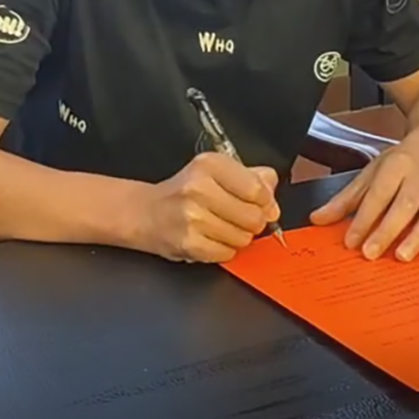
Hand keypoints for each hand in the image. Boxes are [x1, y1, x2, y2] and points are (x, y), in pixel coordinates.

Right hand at [134, 153, 279, 263]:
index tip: (263, 205)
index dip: (266, 202)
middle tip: (239, 218)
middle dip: (253, 222)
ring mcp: (192, 218)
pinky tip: (211, 238)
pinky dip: (224, 250)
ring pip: (242, 238)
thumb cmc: (183, 192)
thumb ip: (250, 177)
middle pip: (254, 217)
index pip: (258, 189)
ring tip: (221, 227)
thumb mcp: (216, 172)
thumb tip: (272, 197)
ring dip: (238, 237)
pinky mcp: (189, 243)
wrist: (145, 213)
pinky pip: (226, 253)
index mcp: (210, 165)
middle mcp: (199, 189)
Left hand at [310, 146, 418, 261]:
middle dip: (386, 231)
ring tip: (404, 256)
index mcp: (394, 167)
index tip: (350, 241)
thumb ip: (345, 199)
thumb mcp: (370, 173)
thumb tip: (317, 219)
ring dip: (417, 236)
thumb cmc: (400, 162)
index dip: (363, 218)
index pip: (377, 195)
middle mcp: (418, 178)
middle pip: (403, 206)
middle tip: (370, 253)